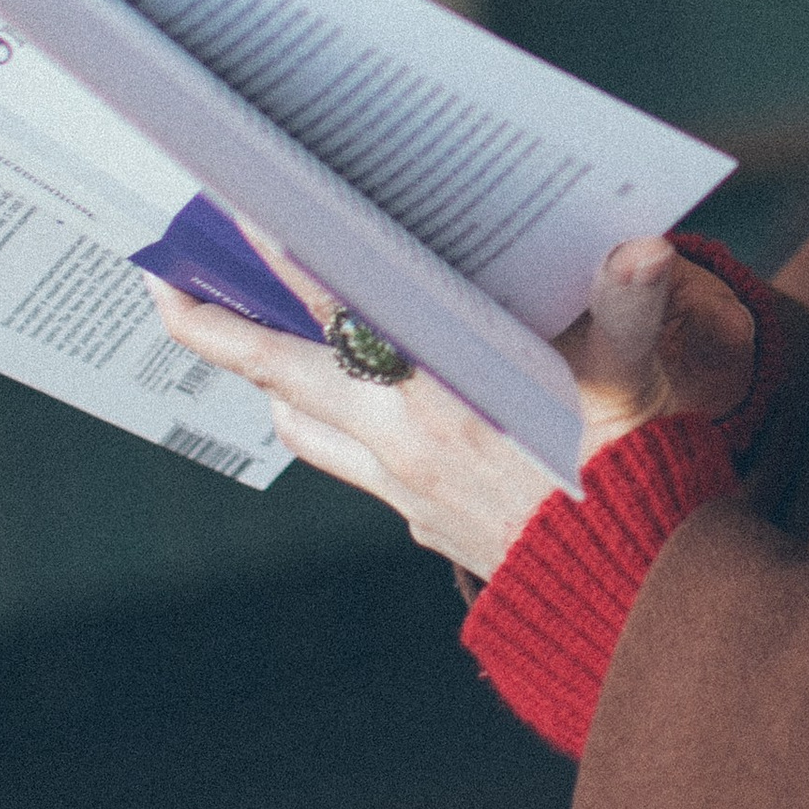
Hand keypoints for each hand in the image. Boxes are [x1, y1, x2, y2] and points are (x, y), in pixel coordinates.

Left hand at [142, 226, 756, 581]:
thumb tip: (647, 246)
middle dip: (215, 327)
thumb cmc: (639, 476)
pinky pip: (340, 459)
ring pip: (300, 423)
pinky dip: (314, 421)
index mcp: (448, 397)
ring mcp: (402, 484)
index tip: (235, 213)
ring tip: (228, 330)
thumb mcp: (640, 384)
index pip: (348, 314)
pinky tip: (317, 398)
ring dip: (261, 379)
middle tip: (162, 281)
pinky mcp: (414, 513)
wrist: (636, 595)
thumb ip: (637, 309)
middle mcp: (405, 441)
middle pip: (282, 375)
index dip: (289, 262)